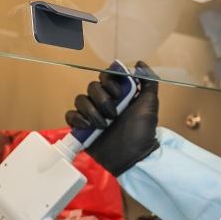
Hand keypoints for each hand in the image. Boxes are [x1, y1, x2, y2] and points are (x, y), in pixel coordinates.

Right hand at [65, 61, 159, 176]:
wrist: (134, 157)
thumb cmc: (143, 131)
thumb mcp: (150, 104)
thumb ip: (148, 81)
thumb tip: (140, 62)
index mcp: (118, 94)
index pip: (106, 76)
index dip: (109, 82)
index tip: (119, 94)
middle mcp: (103, 102)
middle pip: (92, 87)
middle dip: (102, 99)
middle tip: (113, 114)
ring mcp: (91, 114)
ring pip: (80, 99)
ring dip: (91, 111)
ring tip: (103, 126)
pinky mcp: (81, 128)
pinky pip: (70, 115)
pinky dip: (77, 118)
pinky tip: (87, 126)